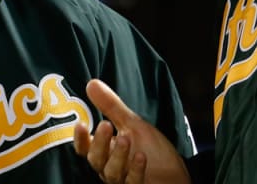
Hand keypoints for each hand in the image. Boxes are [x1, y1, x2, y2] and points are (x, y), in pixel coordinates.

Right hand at [74, 79, 189, 183]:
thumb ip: (110, 107)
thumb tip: (91, 83)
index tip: (81, 123)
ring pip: (112, 172)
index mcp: (105, 152)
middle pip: (96, 159)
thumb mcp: (131, 124)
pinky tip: (141, 157)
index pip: (85, 148)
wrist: (175, 173)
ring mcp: (123, 180)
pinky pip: (133, 182)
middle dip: (99, 143)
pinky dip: (136, 170)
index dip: (80, 138)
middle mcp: (110, 167)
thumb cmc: (151, 150)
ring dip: (117, 155)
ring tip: (125, 138)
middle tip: (105, 125)